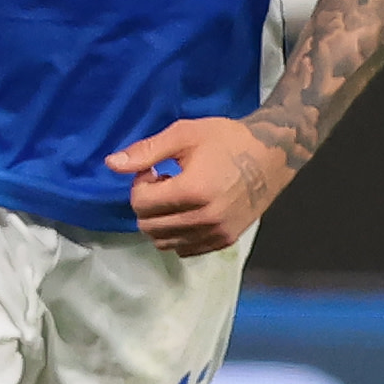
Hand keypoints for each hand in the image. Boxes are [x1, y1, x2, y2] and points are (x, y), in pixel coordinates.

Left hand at [111, 116, 294, 255]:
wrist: (273, 154)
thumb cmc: (228, 139)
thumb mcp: (184, 134)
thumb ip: (146, 151)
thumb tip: (110, 164)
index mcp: (192, 191)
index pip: (140, 203)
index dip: (140, 183)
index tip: (156, 168)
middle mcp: (203, 218)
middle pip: (148, 226)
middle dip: (148, 204)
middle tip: (165, 182)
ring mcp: (216, 233)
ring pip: (163, 242)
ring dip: (161, 221)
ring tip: (178, 198)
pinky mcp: (225, 240)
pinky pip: (185, 249)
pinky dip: (178, 234)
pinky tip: (190, 211)